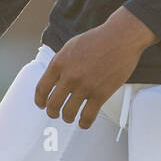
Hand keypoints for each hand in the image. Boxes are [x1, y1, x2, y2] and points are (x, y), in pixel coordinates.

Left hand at [33, 7, 157, 129]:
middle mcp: (70, 76)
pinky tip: (84, 121)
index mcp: (60, 62)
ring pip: (68, 113)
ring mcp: (85, 86)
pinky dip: (83, 123)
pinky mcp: (100, 94)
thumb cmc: (100, 39)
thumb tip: (55, 78)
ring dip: (67, 117)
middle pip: (53, 104)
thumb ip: (62, 62)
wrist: (121, 37)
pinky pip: (87, 116)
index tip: (42, 104)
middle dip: (52, 112)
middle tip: (54, 113)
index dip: (39, 100)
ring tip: (69, 117)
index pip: (41, 88)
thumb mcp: (72, 46)